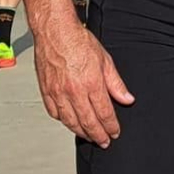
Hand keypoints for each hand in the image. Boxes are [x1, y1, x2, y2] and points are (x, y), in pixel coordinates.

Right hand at [33, 21, 133, 145]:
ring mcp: (58, 92)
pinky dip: (63, 121)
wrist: (55, 32)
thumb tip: (127, 99)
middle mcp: (73, 91)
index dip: (111, 127)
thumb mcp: (105, 60)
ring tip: (89, 136)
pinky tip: (70, 122)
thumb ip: (116, 83)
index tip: (115, 133)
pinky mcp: (46, 91)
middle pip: (88, 122)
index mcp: (91, 83)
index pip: (104, 113)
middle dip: (98, 135)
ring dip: (81, 132)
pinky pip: (54, 113)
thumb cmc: (78, 41)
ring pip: (70, 121)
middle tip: (103, 142)